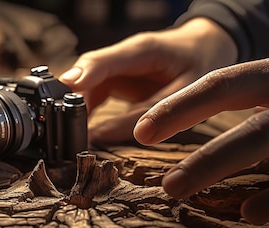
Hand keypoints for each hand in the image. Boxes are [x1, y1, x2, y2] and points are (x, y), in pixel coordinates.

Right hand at [59, 18, 236, 142]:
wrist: (207, 47)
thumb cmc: (200, 63)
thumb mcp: (186, 91)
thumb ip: (150, 112)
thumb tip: (109, 136)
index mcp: (141, 50)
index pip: (102, 60)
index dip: (81, 77)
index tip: (62, 94)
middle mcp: (122, 58)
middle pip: (85, 76)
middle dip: (69, 101)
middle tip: (61, 130)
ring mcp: (116, 69)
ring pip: (84, 89)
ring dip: (74, 111)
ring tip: (67, 139)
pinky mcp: (115, 82)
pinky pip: (93, 98)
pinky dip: (85, 115)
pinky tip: (80, 135)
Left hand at [134, 50, 268, 224]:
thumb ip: (257, 97)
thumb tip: (193, 116)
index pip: (223, 81)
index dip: (179, 105)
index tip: (141, 130)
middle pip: (239, 103)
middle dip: (189, 132)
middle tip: (157, 172)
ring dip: (218, 162)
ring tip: (181, 189)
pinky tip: (251, 213)